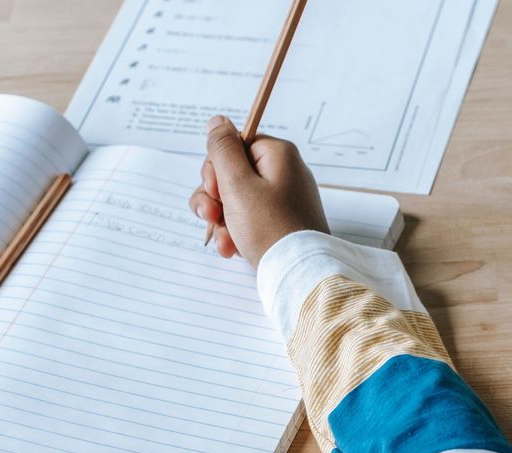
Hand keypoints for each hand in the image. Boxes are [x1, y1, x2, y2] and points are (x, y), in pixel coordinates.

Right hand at [189, 115, 329, 267]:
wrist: (298, 273)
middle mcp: (284, 172)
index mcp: (278, 154)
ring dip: (221, 219)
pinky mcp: (282, 221)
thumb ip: (223, 150)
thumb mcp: (237, 185)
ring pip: (236, 199)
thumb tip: (218, 121)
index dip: (216, 169)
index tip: (214, 190)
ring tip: (224, 241)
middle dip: (214, 198)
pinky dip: (236, 231)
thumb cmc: (269, 228)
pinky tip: (231, 248)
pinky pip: (249, 218)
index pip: (234, 146)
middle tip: (212, 216)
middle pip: (232, 173)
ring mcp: (284, 198)